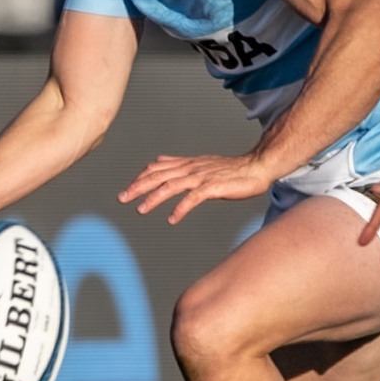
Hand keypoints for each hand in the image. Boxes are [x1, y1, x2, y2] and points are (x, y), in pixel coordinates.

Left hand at [119, 153, 272, 223]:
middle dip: (139, 187)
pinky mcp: (214, 187)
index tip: (128, 189)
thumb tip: (160, 161)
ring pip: (172, 186)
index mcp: (188, 163)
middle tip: (122, 198)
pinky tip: (172, 219)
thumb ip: (181, 164)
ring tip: (141, 209)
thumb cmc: (232, 169)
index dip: (141, 177)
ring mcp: (202, 177)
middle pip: (159, 176)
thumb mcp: (202, 163)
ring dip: (154, 198)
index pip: (158, 168)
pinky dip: (181, 208)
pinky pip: (193, 198)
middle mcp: (191, 168)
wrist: (256, 167)